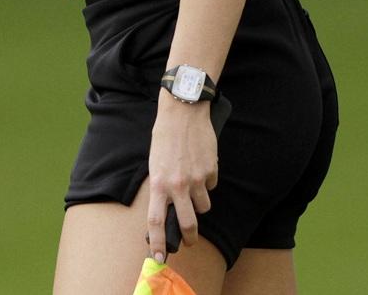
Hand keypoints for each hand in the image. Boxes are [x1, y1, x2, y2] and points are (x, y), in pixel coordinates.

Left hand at [147, 93, 217, 261]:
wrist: (182, 111)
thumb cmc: (165, 136)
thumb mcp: (155, 163)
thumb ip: (161, 186)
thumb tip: (166, 207)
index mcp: (158, 183)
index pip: (156, 221)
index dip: (158, 242)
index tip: (159, 257)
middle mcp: (177, 185)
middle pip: (188, 224)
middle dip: (190, 236)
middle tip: (189, 239)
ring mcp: (196, 178)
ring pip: (204, 206)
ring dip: (200, 201)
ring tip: (194, 183)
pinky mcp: (211, 170)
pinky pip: (212, 184)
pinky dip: (208, 180)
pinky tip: (201, 164)